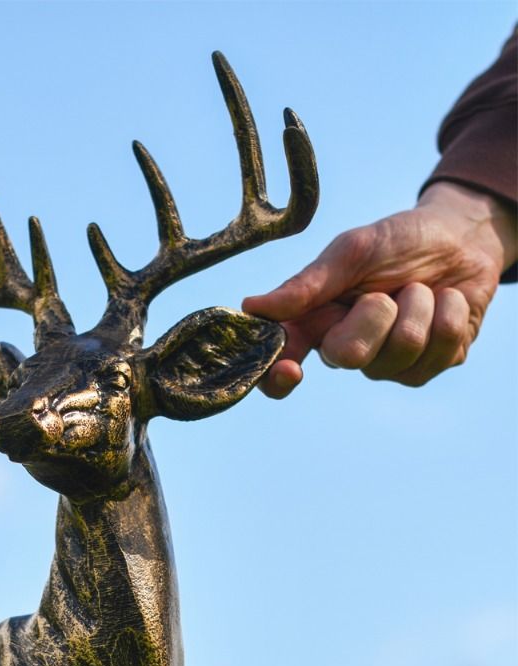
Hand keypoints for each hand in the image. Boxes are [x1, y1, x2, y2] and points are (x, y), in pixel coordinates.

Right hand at [243, 182, 517, 396]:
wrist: (462, 238)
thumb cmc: (399, 242)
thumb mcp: (352, 251)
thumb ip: (306, 284)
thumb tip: (252, 307)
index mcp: (316, 325)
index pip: (281, 368)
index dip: (278, 378)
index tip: (289, 368)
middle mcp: (347, 351)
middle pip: (346, 355)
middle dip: (373, 313)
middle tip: (384, 292)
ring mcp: (389, 366)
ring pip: (400, 351)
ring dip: (418, 307)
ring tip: (419, 290)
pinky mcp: (429, 367)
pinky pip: (440, 350)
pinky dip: (448, 314)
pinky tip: (446, 303)